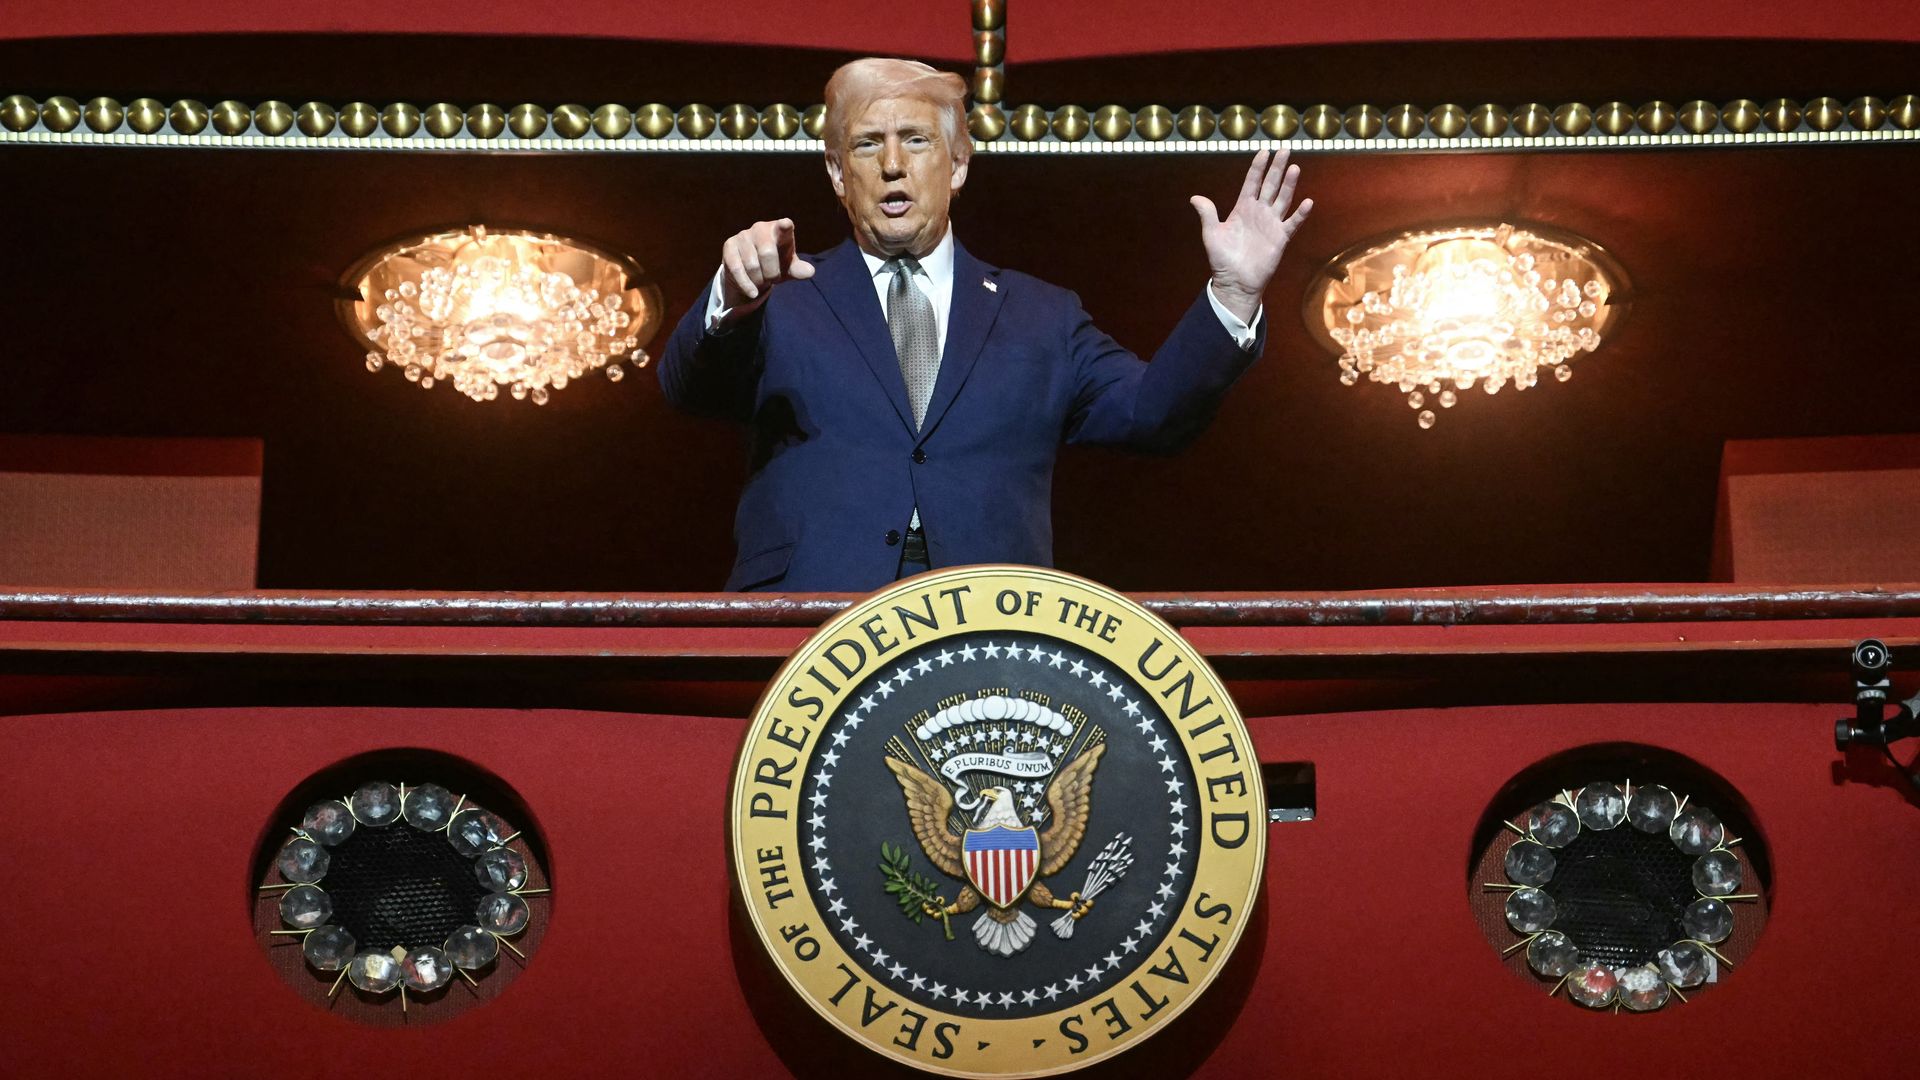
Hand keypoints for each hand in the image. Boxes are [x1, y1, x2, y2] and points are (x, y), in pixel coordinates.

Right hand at [718, 217, 815, 317]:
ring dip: (759, 280)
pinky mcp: (729, 245)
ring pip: (752, 265)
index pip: (784, 227)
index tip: (786, 225)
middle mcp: (761, 228)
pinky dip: (746, 285)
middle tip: (772, 279)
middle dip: (771, 273)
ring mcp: (744, 235)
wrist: (751, 269)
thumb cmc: (775, 264)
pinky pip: (737, 269)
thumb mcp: (789, 268)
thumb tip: (810, 272)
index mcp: (780, 231)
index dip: (784, 226)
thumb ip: (799, 270)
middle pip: (767, 253)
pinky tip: (753, 292)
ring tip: (761, 280)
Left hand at [1189, 149, 1313, 323]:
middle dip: (1277, 167)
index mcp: (1243, 208)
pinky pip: (1292, 223)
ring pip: (1283, 199)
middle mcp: (1259, 212)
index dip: (1257, 167)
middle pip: (1270, 185)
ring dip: (1289, 184)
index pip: (1252, 182)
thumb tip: (1195, 198)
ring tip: (1294, 168)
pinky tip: (1307, 202)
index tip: (1263, 151)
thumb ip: (1207, 214)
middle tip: (1284, 149)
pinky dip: (1300, 213)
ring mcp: (1271, 224)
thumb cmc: (1222, 259)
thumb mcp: (1212, 234)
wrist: (1235, 282)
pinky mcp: (1280, 238)